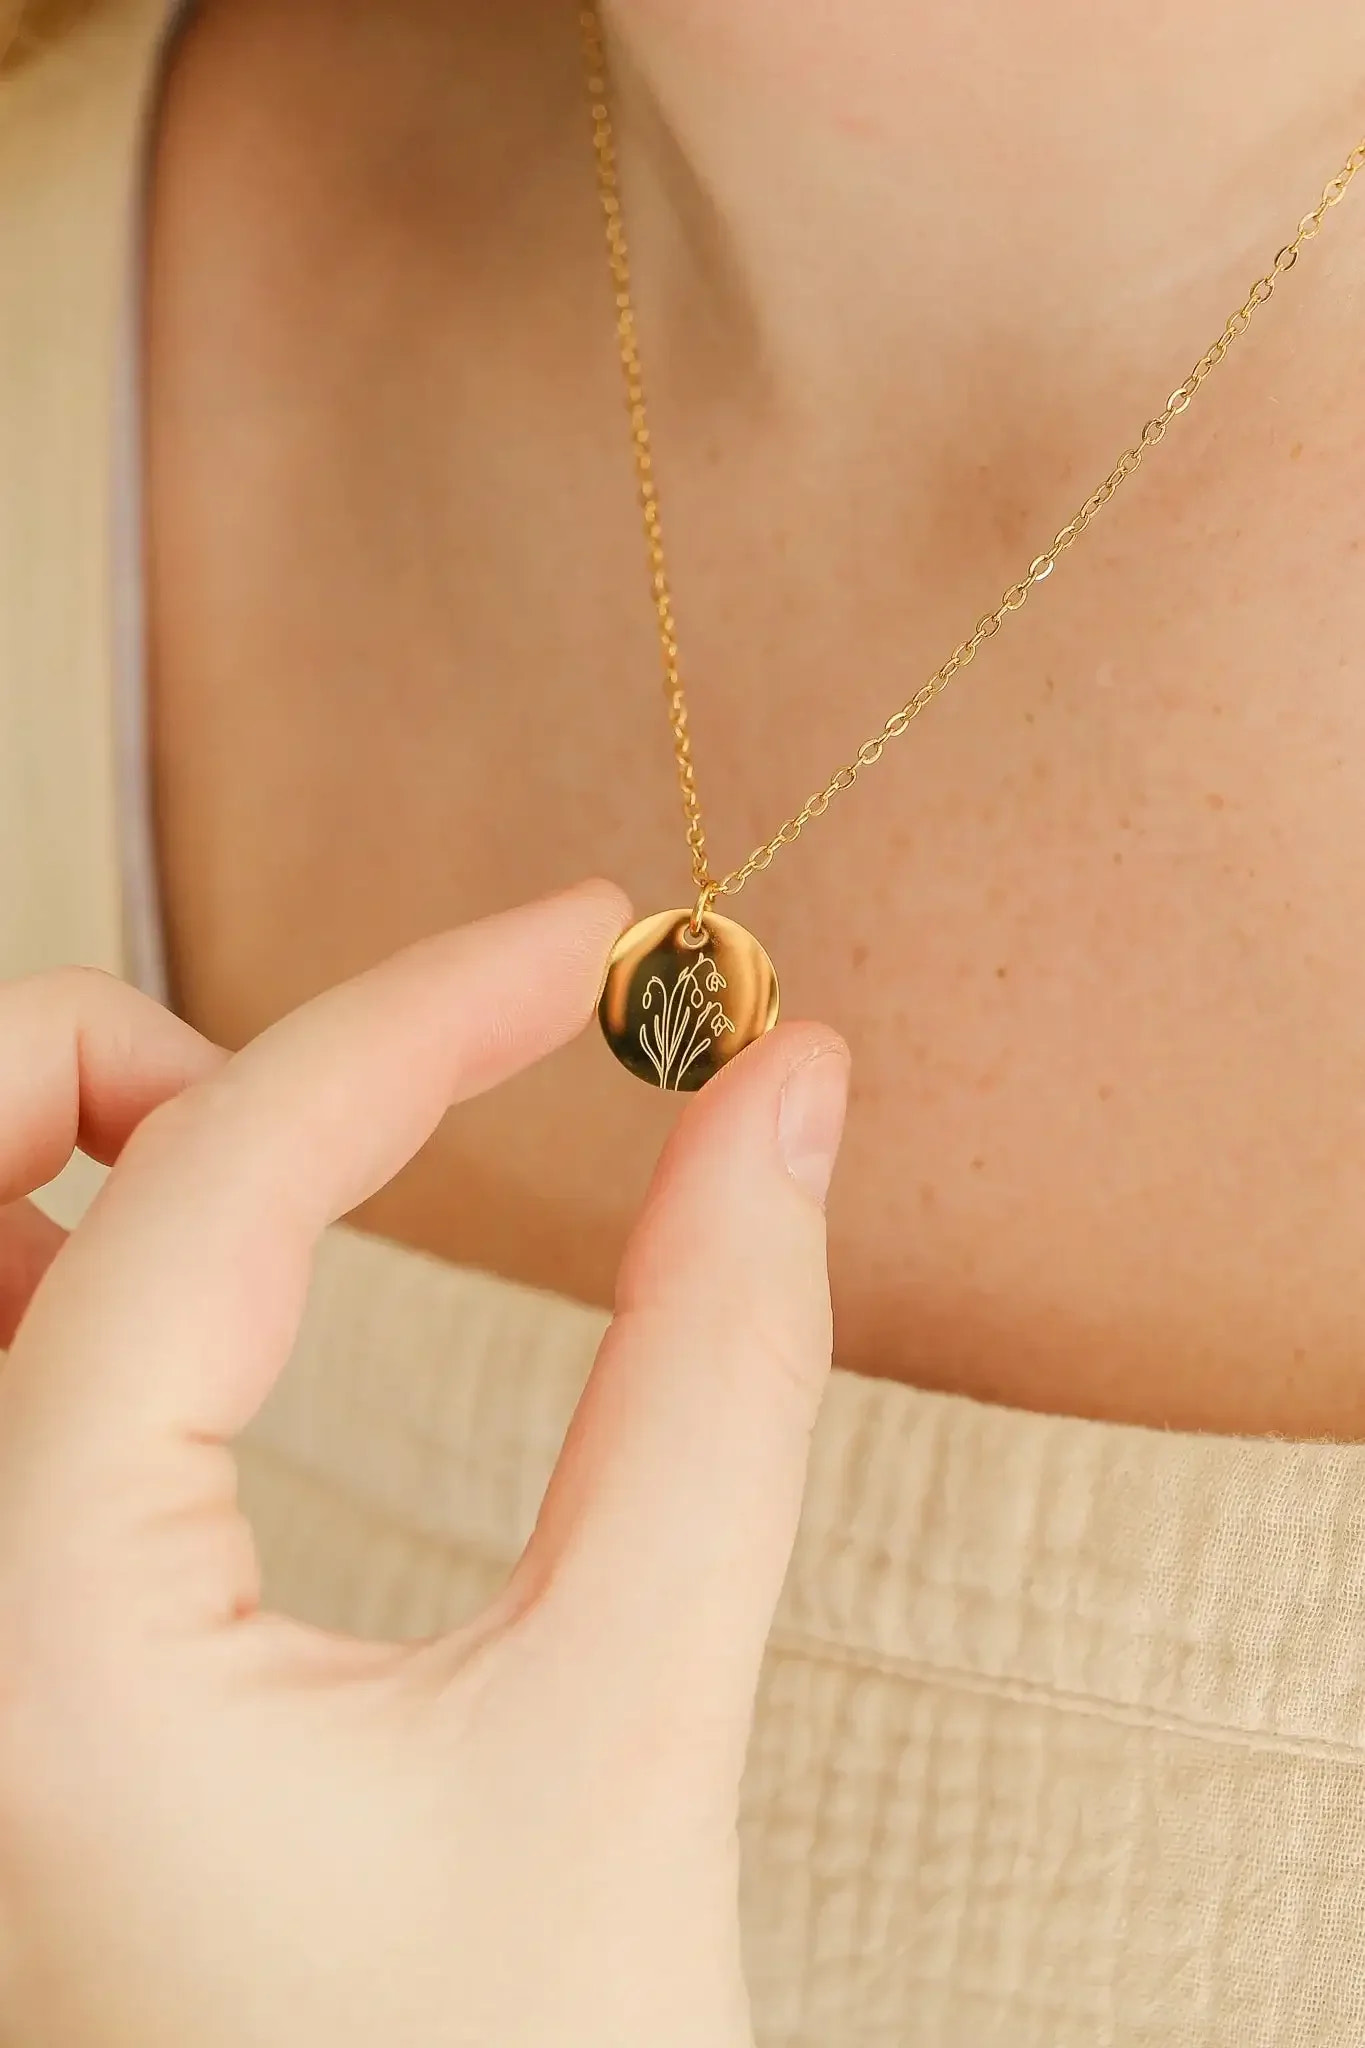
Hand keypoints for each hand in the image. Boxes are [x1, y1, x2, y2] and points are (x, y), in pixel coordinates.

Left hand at [0, 883, 849, 2047]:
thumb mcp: (629, 1736)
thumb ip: (716, 1378)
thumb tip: (781, 1098)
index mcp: (20, 1635)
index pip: (193, 1187)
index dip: (418, 1017)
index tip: (589, 943)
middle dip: (131, 1052)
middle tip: (368, 1090)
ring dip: (84, 1146)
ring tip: (297, 1172)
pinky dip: (63, 1273)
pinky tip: (206, 1308)